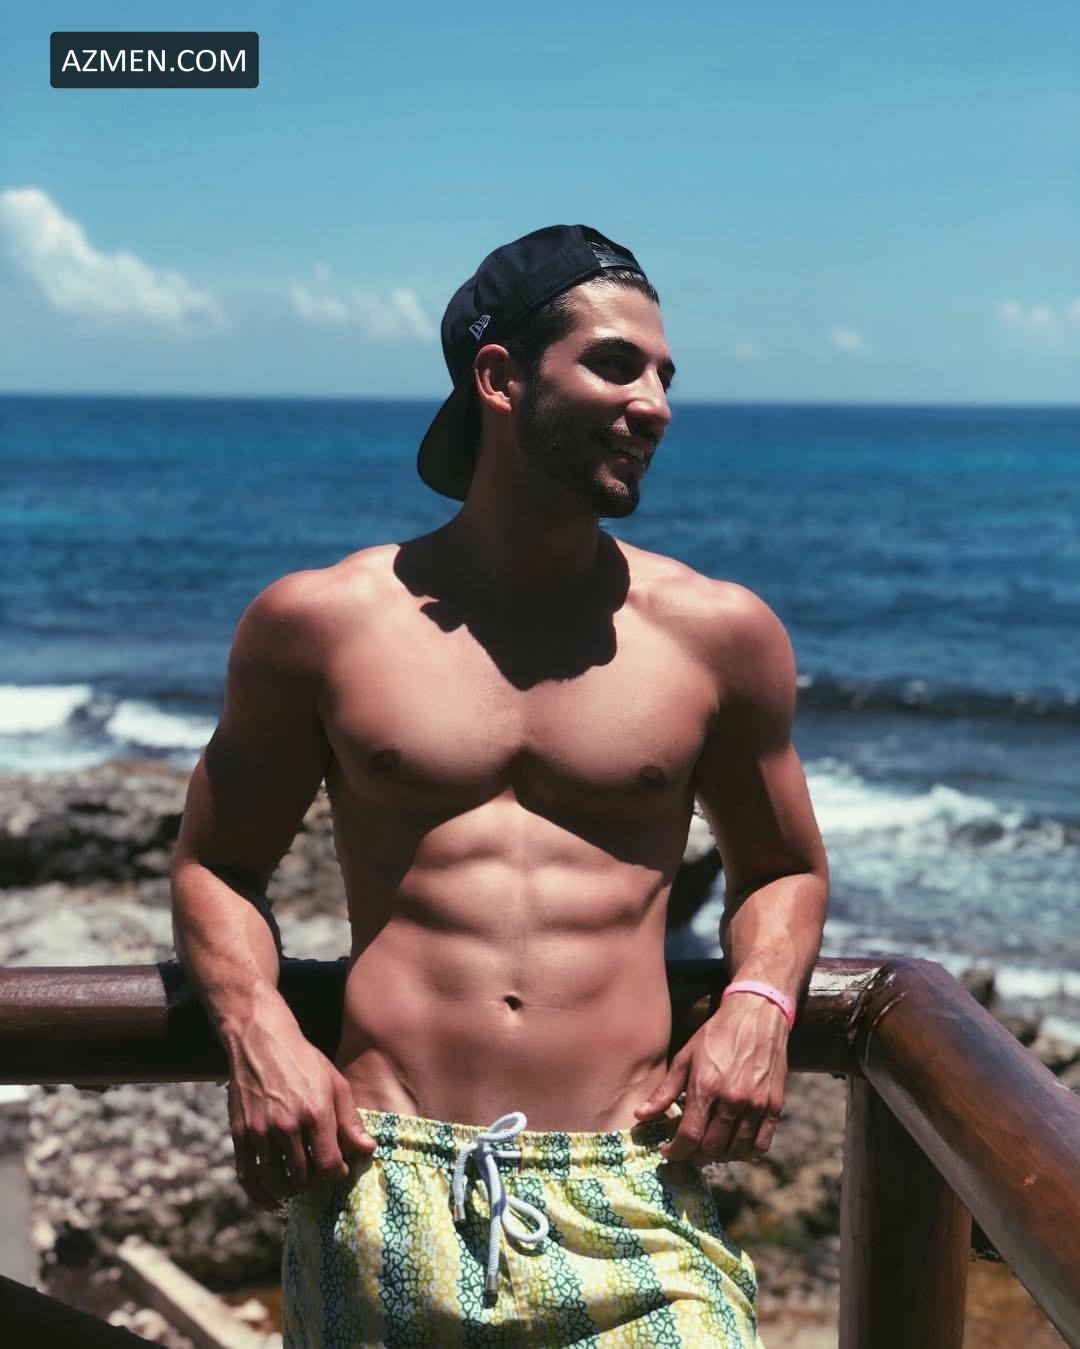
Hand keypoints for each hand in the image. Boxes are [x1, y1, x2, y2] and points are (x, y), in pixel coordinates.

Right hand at [226, 1008, 374, 1210]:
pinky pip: (248, 1177)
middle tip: (319, 1175)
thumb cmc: (303, 1060)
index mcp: (315, 1113)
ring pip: (277, 1181)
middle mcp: (287, 1126)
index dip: (338, 1173)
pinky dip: (260, 1197)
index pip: (330, 1165)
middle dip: (315, 1181)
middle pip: (304, 1176)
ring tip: (300, 1185)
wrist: (260, 1040)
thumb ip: (350, 1120)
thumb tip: (367, 1150)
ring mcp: (260, 1132)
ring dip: (291, 1190)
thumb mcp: (335, 1082)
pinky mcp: (240, 1134)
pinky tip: (273, 1203)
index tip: (339, 1169)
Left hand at [634, 995, 788, 1164]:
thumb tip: (641, 1116)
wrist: (757, 1015)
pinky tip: (733, 1147)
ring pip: (736, 1151)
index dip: (676, 1152)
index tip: (668, 1152)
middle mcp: (733, 1099)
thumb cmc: (717, 1034)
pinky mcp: (775, 1106)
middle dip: (693, 1155)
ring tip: (706, 1149)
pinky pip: (761, 1144)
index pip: (689, 1135)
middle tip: (685, 1151)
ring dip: (718, 1156)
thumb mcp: (685, 1057)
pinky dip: (745, 1153)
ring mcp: (756, 1105)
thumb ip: (665, 1091)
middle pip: (711, 1147)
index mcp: (707, 1086)